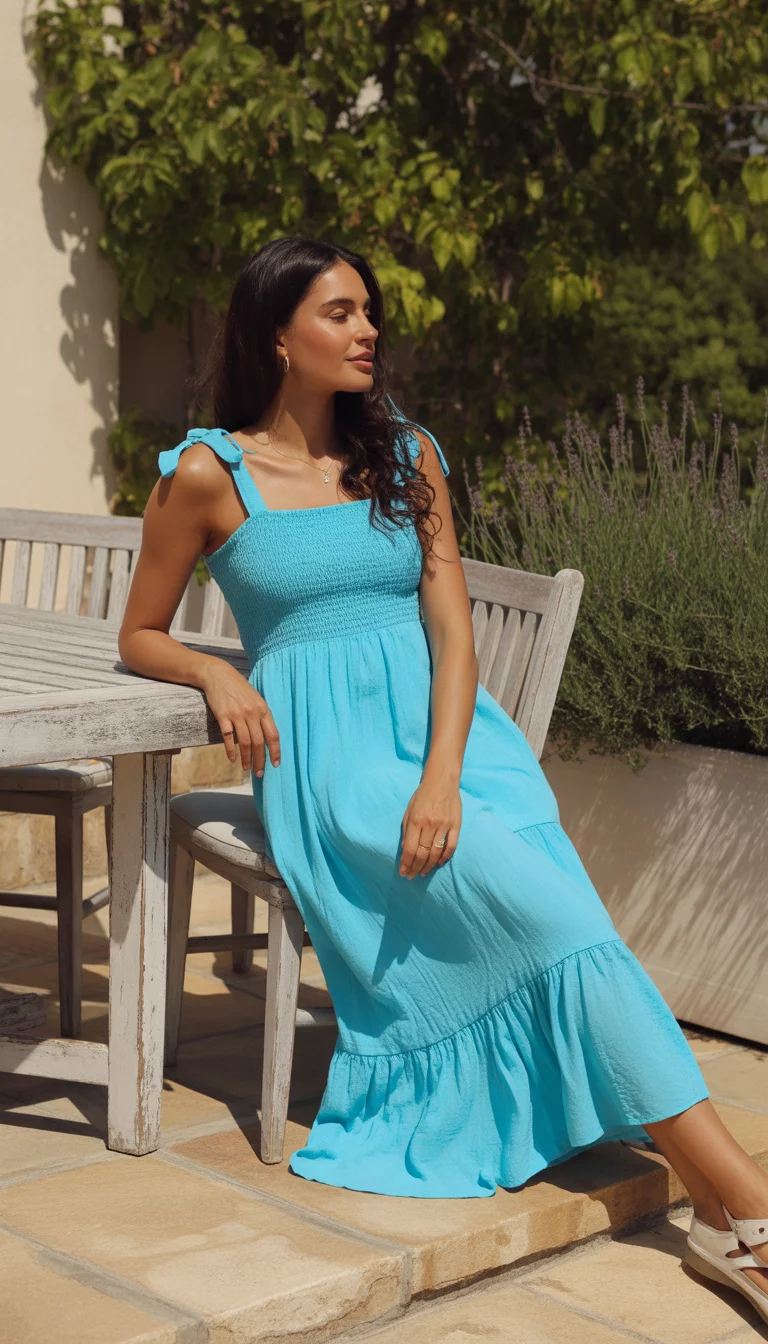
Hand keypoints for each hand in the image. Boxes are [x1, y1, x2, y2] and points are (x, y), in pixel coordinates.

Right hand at [200, 658, 280, 775]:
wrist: (218, 675)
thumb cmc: (239, 688)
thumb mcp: (256, 698)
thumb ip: (261, 716)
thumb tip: (267, 737)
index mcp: (263, 709)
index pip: (273, 735)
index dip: (275, 751)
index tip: (275, 764)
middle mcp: (252, 713)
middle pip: (259, 742)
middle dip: (260, 760)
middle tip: (260, 773)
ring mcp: (237, 714)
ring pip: (244, 742)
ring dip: (246, 758)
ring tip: (246, 769)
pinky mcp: (223, 716)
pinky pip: (227, 737)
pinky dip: (230, 750)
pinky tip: (232, 759)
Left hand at [399, 777, 460, 878]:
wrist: (442, 781)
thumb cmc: (422, 795)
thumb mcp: (409, 810)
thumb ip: (406, 829)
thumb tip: (404, 849)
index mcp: (416, 820)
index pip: (410, 848)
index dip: (406, 863)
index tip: (403, 872)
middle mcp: (430, 824)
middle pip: (422, 853)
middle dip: (415, 867)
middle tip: (411, 876)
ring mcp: (444, 825)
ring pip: (436, 853)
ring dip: (428, 866)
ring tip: (422, 873)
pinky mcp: (456, 825)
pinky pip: (451, 846)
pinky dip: (444, 857)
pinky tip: (438, 863)